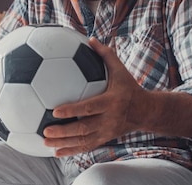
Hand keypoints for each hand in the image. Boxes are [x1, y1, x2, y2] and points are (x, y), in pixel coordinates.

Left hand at [42, 38, 146, 156]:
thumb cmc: (129, 86)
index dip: (72, 111)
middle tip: (45, 131)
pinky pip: (87, 147)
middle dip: (64, 132)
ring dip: (64, 144)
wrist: (146, 111)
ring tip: (45, 143)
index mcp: (111, 102)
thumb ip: (105, 54)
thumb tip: (89, 37)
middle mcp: (108, 119)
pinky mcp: (105, 139)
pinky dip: (71, 151)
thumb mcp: (121, 69)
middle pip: (84, 129)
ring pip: (83, 141)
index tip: (55, 111)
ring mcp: (106, 132)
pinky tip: (56, 153)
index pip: (89, 108)